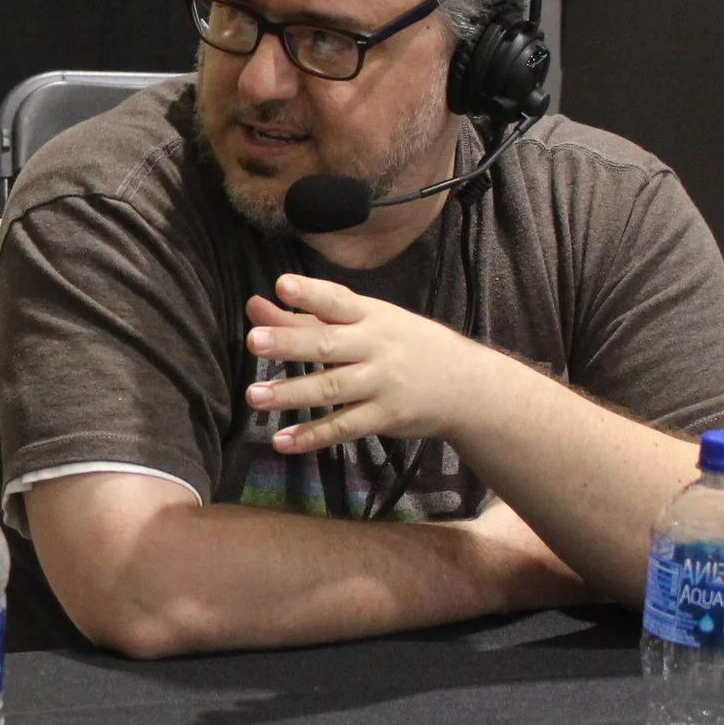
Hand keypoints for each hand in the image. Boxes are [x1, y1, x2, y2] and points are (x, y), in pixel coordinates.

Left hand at [242, 274, 509, 454]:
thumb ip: (306, 316)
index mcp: (370, 316)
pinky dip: (313, 436)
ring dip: (291, 393)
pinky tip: (282, 441)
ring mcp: (382, 383)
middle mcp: (376, 346)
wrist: (469, 386)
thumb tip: (254, 305)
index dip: (311, 293)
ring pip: (332, 388)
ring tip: (254, 396)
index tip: (281, 284)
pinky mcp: (386, 417)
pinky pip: (345, 427)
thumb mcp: (365, 322)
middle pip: (329, 344)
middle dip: (291, 342)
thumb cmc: (404, 346)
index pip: (337, 300)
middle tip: (254, 341)